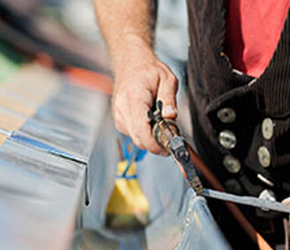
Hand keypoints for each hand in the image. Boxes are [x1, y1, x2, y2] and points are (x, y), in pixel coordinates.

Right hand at [112, 38, 177, 154]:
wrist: (131, 62)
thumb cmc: (148, 69)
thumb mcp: (167, 79)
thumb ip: (170, 99)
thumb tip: (170, 116)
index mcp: (134, 97)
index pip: (141, 129)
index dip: (154, 143)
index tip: (167, 147)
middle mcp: (122, 108)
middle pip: (138, 139)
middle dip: (156, 143)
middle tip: (170, 136)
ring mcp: (119, 115)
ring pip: (136, 139)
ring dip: (150, 138)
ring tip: (160, 123)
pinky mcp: (119, 120)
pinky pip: (134, 134)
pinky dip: (144, 133)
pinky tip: (151, 121)